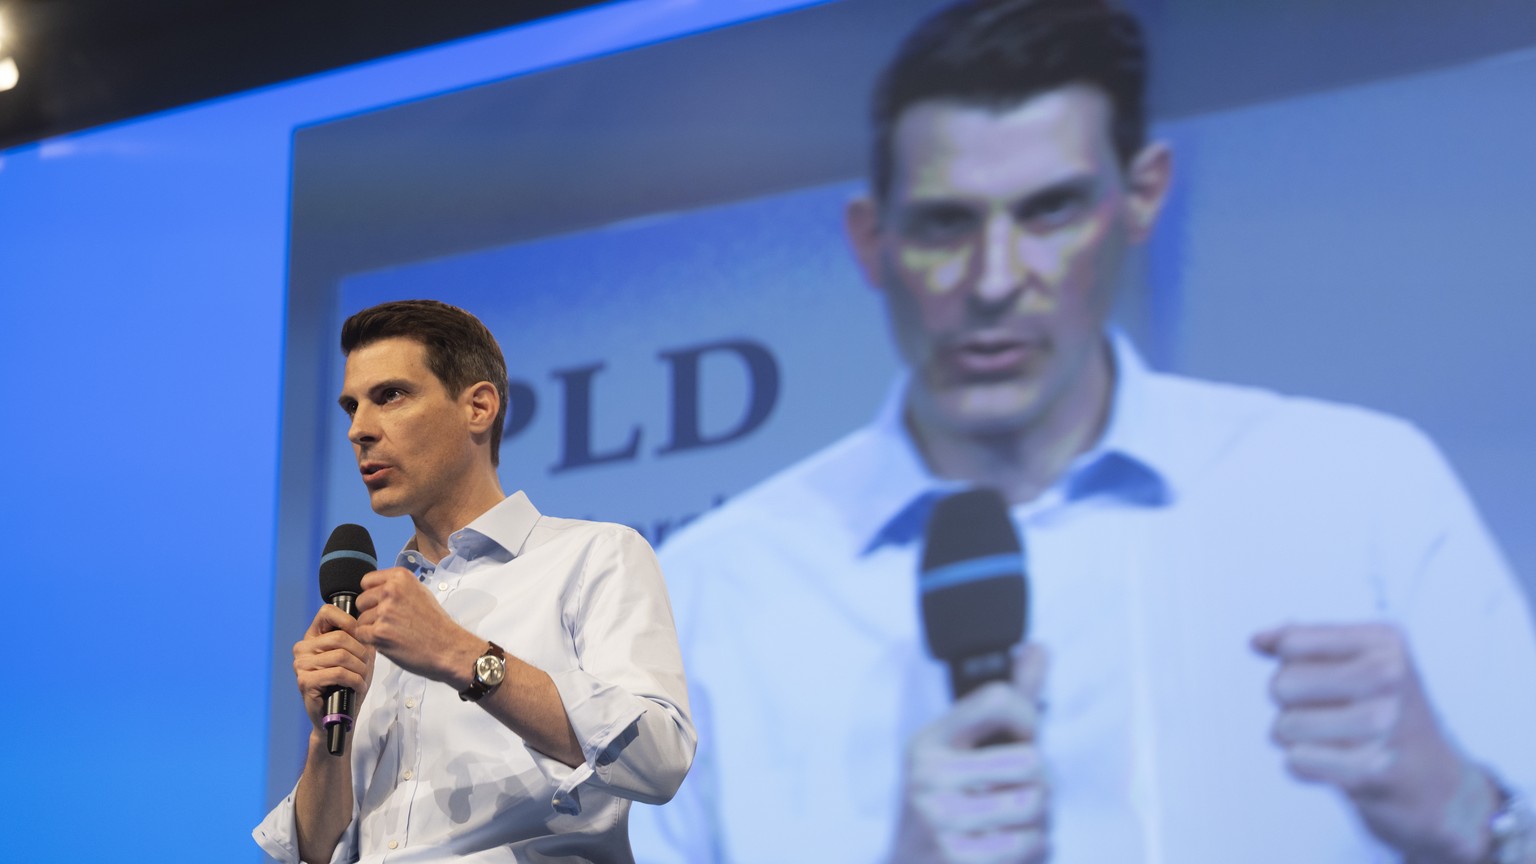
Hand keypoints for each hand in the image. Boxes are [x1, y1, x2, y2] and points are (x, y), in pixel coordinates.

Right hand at [292, 604, 375, 733]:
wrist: (339, 716)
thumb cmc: (348, 684)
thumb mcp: (359, 656)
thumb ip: (362, 637)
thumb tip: (370, 622)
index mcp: (313, 636)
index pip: (327, 611)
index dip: (350, 621)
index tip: (362, 637)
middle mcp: (303, 648)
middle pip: (340, 637)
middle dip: (361, 652)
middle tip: (366, 666)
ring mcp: (301, 665)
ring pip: (341, 656)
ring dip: (360, 669)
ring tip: (362, 678)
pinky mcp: (305, 681)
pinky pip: (338, 673)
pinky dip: (355, 681)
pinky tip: (357, 687)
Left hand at [355, 567, 479, 684]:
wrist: (448, 648)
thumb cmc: (436, 625)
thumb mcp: (421, 593)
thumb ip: (399, 588)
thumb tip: (378, 589)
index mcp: (401, 578)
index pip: (367, 581)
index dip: (372, 594)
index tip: (380, 603)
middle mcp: (392, 590)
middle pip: (362, 600)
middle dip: (370, 613)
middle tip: (389, 623)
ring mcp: (384, 611)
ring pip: (361, 619)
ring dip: (372, 629)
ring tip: (394, 634)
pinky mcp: (379, 632)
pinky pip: (361, 634)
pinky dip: (371, 641)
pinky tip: (389, 642)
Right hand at [892, 645, 1050, 863]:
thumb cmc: (950, 803)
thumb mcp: (966, 748)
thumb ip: (1008, 700)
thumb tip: (1040, 648)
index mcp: (930, 739)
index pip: (999, 699)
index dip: (1027, 719)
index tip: (1020, 738)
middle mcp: (928, 774)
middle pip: (1031, 761)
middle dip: (1041, 781)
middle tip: (1023, 790)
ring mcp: (940, 819)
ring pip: (1037, 805)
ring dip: (1042, 818)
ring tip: (1018, 820)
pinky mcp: (957, 858)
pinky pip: (1032, 844)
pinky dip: (1037, 846)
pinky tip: (1014, 844)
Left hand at [1253, 622, 1496, 862]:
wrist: (1439, 785)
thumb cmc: (1388, 717)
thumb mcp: (1360, 663)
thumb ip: (1304, 643)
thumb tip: (1258, 641)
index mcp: (1384, 641)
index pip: (1291, 643)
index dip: (1289, 665)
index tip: (1321, 680)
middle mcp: (1389, 676)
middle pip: (1281, 684)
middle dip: (1289, 705)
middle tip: (1325, 716)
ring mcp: (1383, 722)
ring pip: (1284, 725)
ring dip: (1293, 739)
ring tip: (1329, 741)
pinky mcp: (1372, 768)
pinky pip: (1297, 761)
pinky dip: (1303, 765)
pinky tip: (1335, 765)